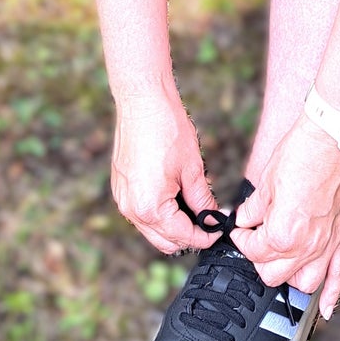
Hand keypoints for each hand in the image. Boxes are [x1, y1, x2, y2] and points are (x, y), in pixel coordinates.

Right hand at [111, 87, 217, 255]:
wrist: (142, 100)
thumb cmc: (167, 128)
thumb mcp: (192, 168)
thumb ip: (202, 200)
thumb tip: (212, 218)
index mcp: (150, 208)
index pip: (182, 237)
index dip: (205, 236)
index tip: (219, 229)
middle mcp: (131, 209)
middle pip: (164, 241)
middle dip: (188, 235)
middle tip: (209, 220)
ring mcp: (122, 198)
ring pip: (151, 229)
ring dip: (172, 225)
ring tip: (194, 206)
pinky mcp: (120, 187)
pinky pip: (141, 212)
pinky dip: (158, 212)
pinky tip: (175, 194)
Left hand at [231, 116, 339, 318]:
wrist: (332, 138)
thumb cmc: (301, 154)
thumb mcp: (265, 181)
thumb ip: (253, 209)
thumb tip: (243, 220)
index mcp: (283, 233)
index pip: (253, 251)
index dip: (241, 239)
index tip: (240, 229)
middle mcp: (307, 246)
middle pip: (274, 275)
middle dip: (260, 258)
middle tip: (255, 240)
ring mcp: (327, 244)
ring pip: (304, 283)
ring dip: (289, 276)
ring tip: (280, 260)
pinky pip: (339, 277)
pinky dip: (332, 295)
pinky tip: (325, 310)